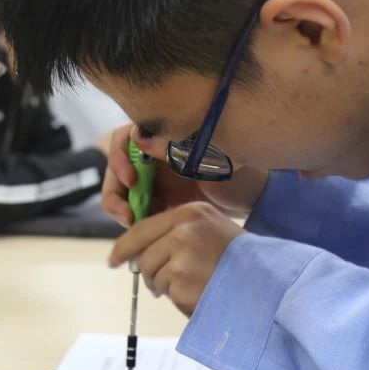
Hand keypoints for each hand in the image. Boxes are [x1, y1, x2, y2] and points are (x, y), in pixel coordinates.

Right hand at [98, 124, 268, 226]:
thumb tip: (139, 137)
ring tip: (134, 226)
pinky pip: (138, 211)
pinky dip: (136, 222)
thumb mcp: (206, 157)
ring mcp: (156, 181)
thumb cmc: (236, 171)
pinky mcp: (160, 203)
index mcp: (162, 140)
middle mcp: (153, 158)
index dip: (119, 158)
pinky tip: (144, 232)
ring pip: (124, 193)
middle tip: (127, 216)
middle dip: (116, 193)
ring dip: (122, 209)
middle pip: (117, 170)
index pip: (124, 140)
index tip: (131, 179)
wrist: (252, 199)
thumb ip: (172, 147)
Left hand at [108, 202, 243, 315]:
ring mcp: (181, 258)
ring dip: (168, 287)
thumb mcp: (210, 228)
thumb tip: (140, 251)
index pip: (141, 229)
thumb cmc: (240, 257)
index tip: (113, 260)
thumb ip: (177, 231)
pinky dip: (181, 299)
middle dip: (153, 273)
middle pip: (144, 257)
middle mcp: (182, 232)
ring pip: (154, 277)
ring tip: (196, 283)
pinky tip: (202, 292)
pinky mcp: (182, 283)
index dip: (123, 248)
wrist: (266, 281)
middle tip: (174, 280)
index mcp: (189, 213)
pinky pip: (168, 295)